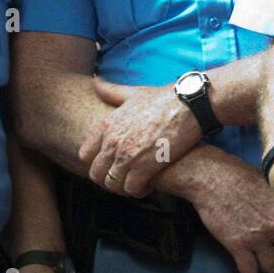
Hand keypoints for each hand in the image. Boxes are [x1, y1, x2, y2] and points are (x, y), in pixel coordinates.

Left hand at [79, 77, 201, 197]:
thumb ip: (111, 92)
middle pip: (96, 174)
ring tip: (136, 184)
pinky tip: (149, 184)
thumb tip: (95, 81)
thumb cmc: (163, 99)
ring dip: (123, 187)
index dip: (95, 163)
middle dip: (108, 179)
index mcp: (107, 125)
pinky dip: (139, 190)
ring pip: (112, 184)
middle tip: (123, 178)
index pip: (85, 155)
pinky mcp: (145, 167)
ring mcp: (127, 155)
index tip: (109, 165)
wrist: (189, 105)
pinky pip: (132, 189)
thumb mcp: (133, 93)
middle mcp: (113, 141)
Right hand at [187, 153, 273, 272]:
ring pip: (272, 267)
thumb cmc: (239, 174)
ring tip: (259, 255)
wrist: (211, 176)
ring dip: (266, 264)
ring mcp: (256, 238)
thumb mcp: (269, 181)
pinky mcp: (236, 245)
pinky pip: (249, 271)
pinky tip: (244, 259)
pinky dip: (248, 269)